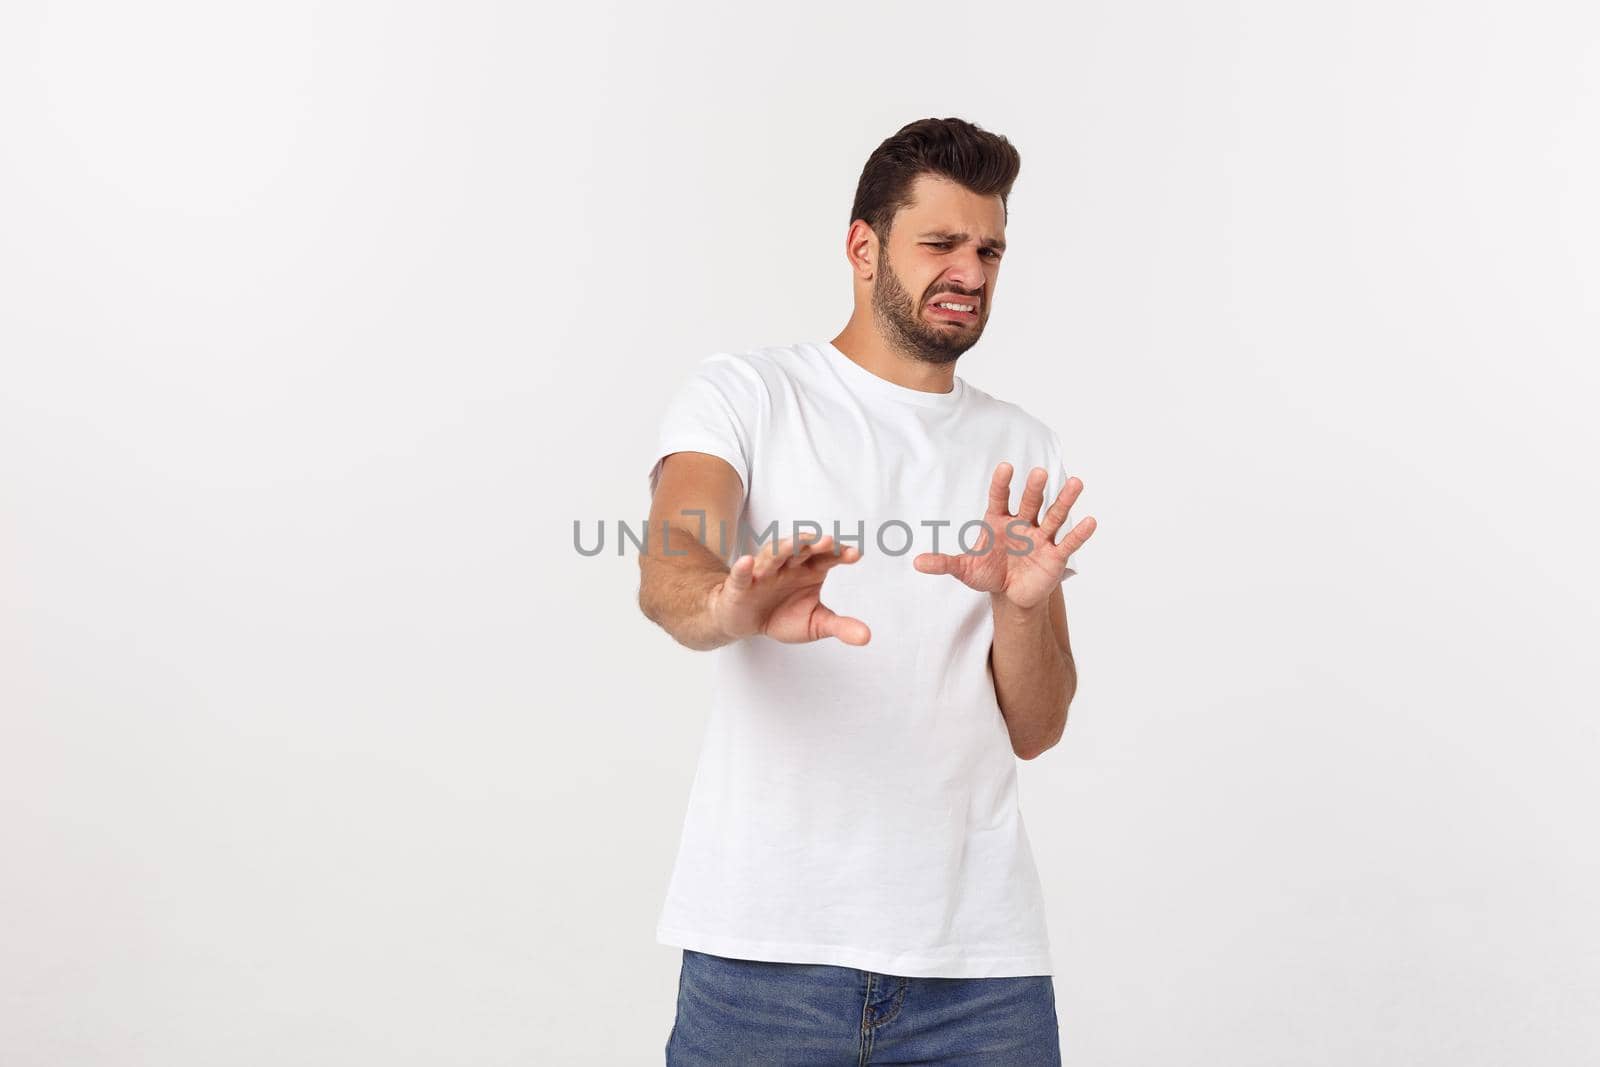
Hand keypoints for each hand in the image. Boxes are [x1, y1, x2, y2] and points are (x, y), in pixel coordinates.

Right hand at [708, 533, 871, 645]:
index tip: (855, 555)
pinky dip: (743, 567)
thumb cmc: (782, 615)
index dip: (839, 554)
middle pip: (802, 550)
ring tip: (797, 543)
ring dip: (784, 547)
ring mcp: (763, 572)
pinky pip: (741, 574)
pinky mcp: (740, 584)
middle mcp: (787, 565)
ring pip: (773, 555)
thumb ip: (840, 626)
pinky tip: (747, 561)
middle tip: (829, 541)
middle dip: (814, 544)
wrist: (746, 621)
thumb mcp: (815, 624)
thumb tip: (867, 637)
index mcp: (809, 570)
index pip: (827, 557)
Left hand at [913, 462, 1095, 609]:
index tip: (1005, 467)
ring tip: (1076, 482)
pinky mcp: (1055, 556)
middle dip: (1034, 489)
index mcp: (999, 520)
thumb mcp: (965, 569)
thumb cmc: (988, 572)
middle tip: (1039, 472)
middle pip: (1030, 502)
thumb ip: (944, 563)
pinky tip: (1091, 520)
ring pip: (1054, 516)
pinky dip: (1079, 533)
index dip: (1002, 483)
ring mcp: (1041, 538)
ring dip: (1065, 501)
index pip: (999, 497)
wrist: (1010, 594)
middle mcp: (1023, 524)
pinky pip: (1069, 542)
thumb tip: (917, 563)